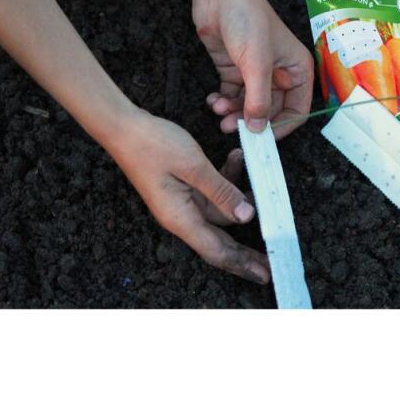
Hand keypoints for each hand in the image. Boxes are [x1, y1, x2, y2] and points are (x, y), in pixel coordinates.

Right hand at [106, 108, 270, 283]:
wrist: (123, 126)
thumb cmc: (152, 145)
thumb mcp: (194, 167)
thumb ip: (222, 192)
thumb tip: (247, 216)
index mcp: (181, 218)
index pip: (217, 251)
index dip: (242, 265)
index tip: (266, 274)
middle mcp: (182, 215)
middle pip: (221, 239)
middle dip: (248, 247)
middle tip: (275, 255)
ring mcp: (183, 202)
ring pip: (221, 210)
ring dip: (240, 194)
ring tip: (257, 177)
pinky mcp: (185, 187)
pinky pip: (213, 191)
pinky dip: (226, 178)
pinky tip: (236, 157)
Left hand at [182, 0, 313, 138]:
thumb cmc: (247, 18)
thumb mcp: (257, 65)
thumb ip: (259, 101)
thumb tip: (258, 129)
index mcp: (297, 70)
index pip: (297, 110)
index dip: (281, 127)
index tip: (262, 138)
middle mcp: (279, 73)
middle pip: (269, 111)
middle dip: (250, 120)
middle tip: (232, 128)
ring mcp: (256, 73)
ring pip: (248, 105)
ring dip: (233, 112)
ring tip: (219, 110)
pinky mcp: (235, 70)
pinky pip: (232, 96)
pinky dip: (222, 102)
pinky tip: (213, 100)